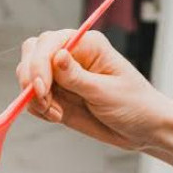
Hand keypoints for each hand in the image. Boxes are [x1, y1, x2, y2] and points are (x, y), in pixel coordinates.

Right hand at [16, 29, 172, 150]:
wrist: (143, 129)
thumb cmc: (134, 105)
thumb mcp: (106, 92)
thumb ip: (78, 77)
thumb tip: (57, 56)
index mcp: (87, 45)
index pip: (49, 43)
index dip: (39, 64)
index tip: (41, 90)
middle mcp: (70, 56)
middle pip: (32, 53)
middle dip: (31, 78)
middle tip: (45, 103)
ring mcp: (61, 77)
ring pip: (28, 77)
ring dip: (34, 98)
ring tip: (57, 114)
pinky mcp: (58, 96)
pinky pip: (34, 99)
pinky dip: (38, 109)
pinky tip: (57, 117)